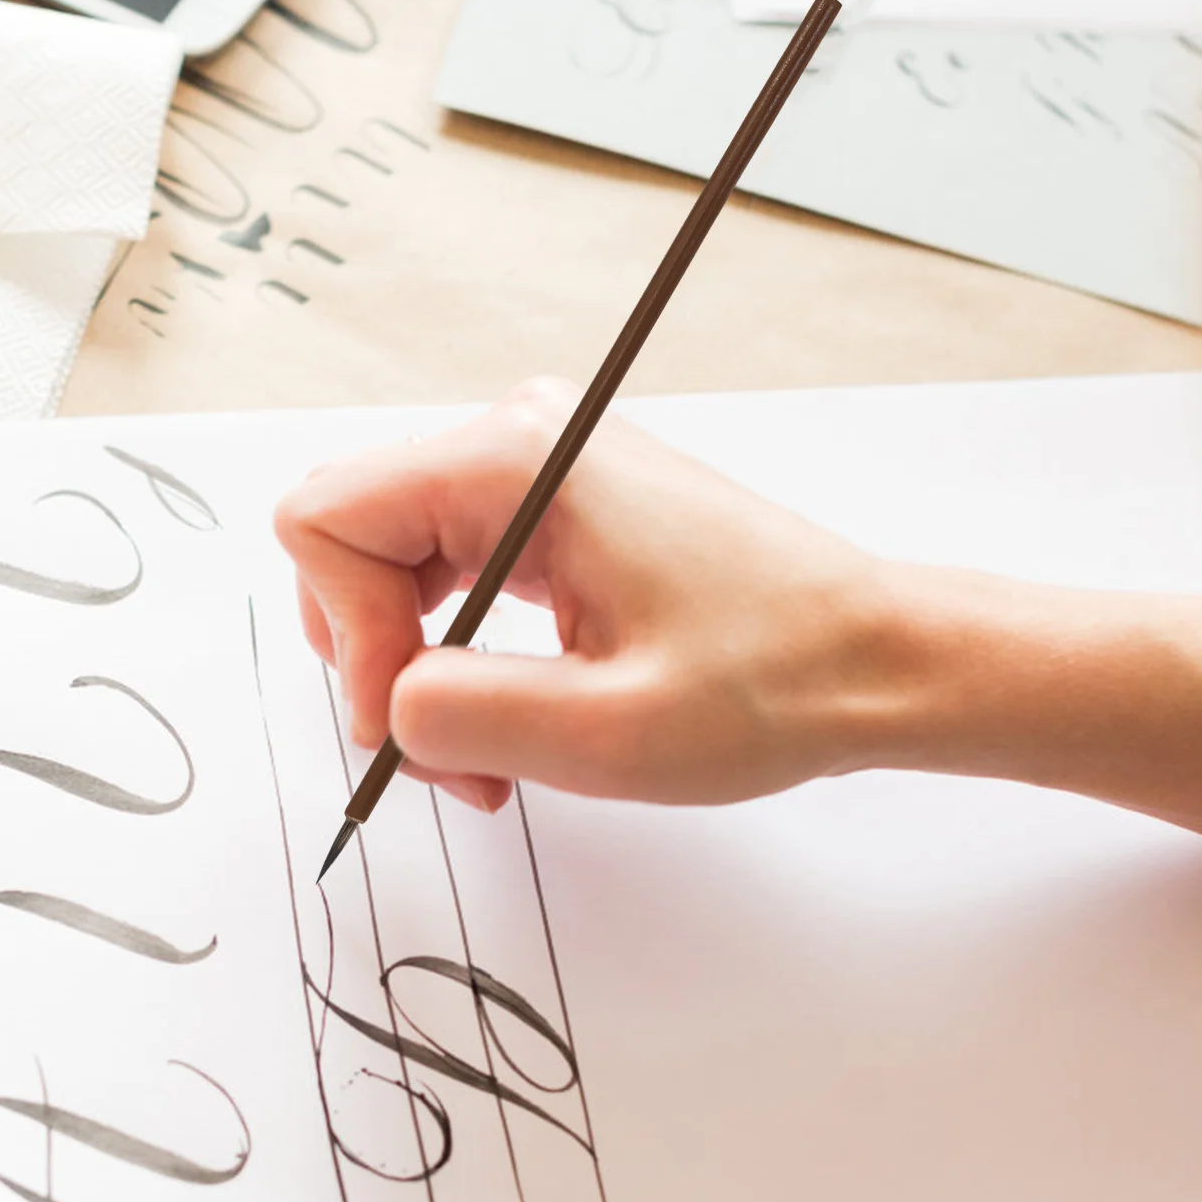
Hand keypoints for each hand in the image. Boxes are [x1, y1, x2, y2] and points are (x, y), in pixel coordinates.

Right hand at [273, 377, 898, 813]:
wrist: (873, 661)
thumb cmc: (773, 682)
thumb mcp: (606, 733)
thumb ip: (462, 717)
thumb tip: (387, 708)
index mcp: (517, 459)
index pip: (327, 521)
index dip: (347, 639)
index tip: (413, 727)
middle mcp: (518, 442)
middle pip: (351, 542)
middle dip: (378, 665)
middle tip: (453, 760)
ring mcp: (538, 474)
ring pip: (394, 570)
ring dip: (418, 675)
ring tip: (491, 759)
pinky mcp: (559, 514)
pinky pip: (453, 580)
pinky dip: (458, 660)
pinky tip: (512, 722)